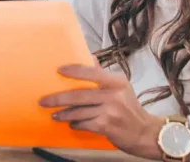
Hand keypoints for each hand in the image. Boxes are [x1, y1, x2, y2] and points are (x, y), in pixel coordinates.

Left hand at [39, 64, 163, 158]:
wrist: (145, 133)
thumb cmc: (130, 109)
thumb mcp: (122, 88)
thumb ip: (104, 75)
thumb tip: (89, 57)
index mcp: (116, 82)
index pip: (91, 71)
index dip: (73, 70)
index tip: (59, 70)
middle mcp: (114, 95)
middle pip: (79, 95)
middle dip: (58, 98)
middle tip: (43, 101)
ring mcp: (110, 111)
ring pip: (78, 111)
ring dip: (63, 114)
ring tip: (54, 114)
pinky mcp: (106, 126)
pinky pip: (84, 123)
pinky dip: (75, 124)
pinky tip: (71, 124)